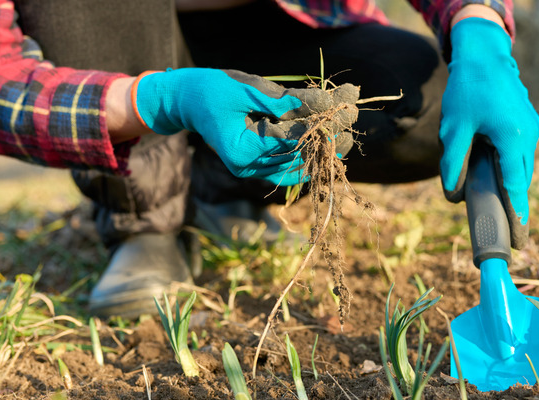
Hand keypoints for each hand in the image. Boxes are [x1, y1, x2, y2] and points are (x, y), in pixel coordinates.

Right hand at [133, 69, 356, 185]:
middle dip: (326, 141)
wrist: (187, 101)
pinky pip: (287, 168)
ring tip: (346, 138)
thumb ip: (282, 99)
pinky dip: (307, 158)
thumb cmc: (213, 89)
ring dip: (321, 153)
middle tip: (351, 124)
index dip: (317, 128)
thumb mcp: (247, 88)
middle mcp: (247, 167)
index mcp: (241, 150)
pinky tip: (328, 148)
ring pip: (295, 168)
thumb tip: (321, 103)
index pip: (288, 141)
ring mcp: (251, 171)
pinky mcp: (256, 167)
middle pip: (296, 158)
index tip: (342, 114)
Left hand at [439, 17, 538, 248]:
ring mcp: (532, 128)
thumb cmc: (467, 89)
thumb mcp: (454, 128)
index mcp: (512, 138)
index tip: (520, 239)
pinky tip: (499, 178)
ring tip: (503, 209)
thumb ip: (453, 163)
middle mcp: (528, 135)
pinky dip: (512, 169)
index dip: (516, 213)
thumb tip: (453, 195)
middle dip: (515, 204)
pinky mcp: (529, 123)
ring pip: (523, 167)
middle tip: (510, 233)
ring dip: (513, 185)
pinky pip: (522, 155)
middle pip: (522, 179)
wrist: (484, 55)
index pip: (515, 185)